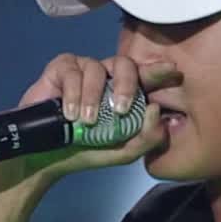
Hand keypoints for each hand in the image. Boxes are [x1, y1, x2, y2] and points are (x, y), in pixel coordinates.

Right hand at [9, 53, 180, 181]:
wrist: (48, 156)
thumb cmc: (86, 150)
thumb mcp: (122, 151)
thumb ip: (146, 138)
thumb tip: (154, 110)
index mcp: (126, 92)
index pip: (146, 76)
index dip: (158, 71)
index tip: (171, 71)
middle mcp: (107, 77)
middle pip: (124, 65)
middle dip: (126, 86)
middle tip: (121, 110)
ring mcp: (84, 70)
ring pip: (96, 69)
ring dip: (92, 97)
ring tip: (85, 121)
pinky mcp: (61, 68)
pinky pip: (72, 71)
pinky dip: (72, 93)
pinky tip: (68, 112)